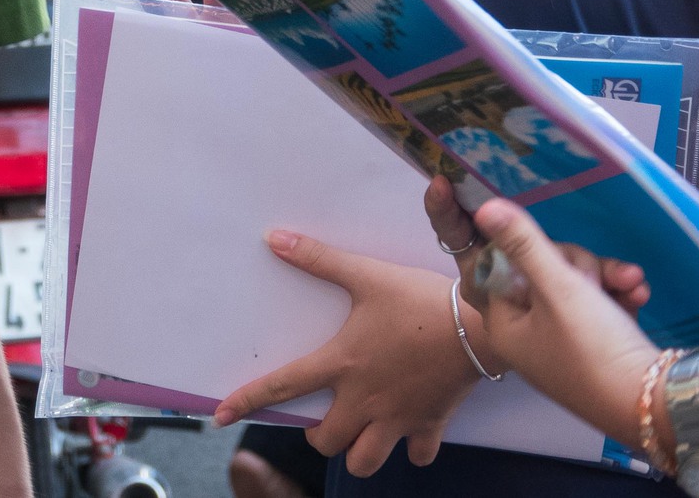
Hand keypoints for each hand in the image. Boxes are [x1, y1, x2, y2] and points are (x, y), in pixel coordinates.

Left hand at [211, 231, 479, 475]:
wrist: (478, 327)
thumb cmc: (420, 300)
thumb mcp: (367, 274)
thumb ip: (319, 259)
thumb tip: (274, 238)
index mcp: (343, 364)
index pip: (283, 387)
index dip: (247, 401)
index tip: (219, 416)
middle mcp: (365, 400)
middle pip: (325, 441)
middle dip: (318, 434)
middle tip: (323, 415)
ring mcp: (398, 418)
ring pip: (364, 460)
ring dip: (357, 450)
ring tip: (358, 427)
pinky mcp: (429, 424)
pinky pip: (416, 454)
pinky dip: (409, 447)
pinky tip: (408, 428)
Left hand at [457, 196, 663, 443]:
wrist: (657, 404)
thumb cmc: (595, 349)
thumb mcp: (558, 289)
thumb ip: (523, 243)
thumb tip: (483, 208)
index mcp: (503, 321)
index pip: (484, 260)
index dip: (482, 229)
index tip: (458, 192)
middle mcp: (526, 329)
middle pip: (536, 266)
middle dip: (574, 262)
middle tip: (591, 276)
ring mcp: (560, 337)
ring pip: (572, 279)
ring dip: (602, 276)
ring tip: (629, 283)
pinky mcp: (594, 340)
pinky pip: (597, 300)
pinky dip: (616, 293)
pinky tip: (637, 293)